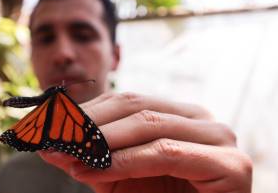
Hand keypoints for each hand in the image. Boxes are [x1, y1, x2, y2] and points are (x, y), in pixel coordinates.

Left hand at [39, 92, 251, 192]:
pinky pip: (165, 153)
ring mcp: (218, 137)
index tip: (48, 123)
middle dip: (87, 123)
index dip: (85, 110)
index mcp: (179, 114)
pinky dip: (126, 160)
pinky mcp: (229, 165)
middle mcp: (201, 118)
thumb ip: (91, 157)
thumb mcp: (119, 176)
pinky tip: (94, 167)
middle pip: (135, 107)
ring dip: (100, 140)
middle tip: (50, 137)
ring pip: (148, 125)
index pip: (126, 101)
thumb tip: (50, 144)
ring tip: (67, 154)